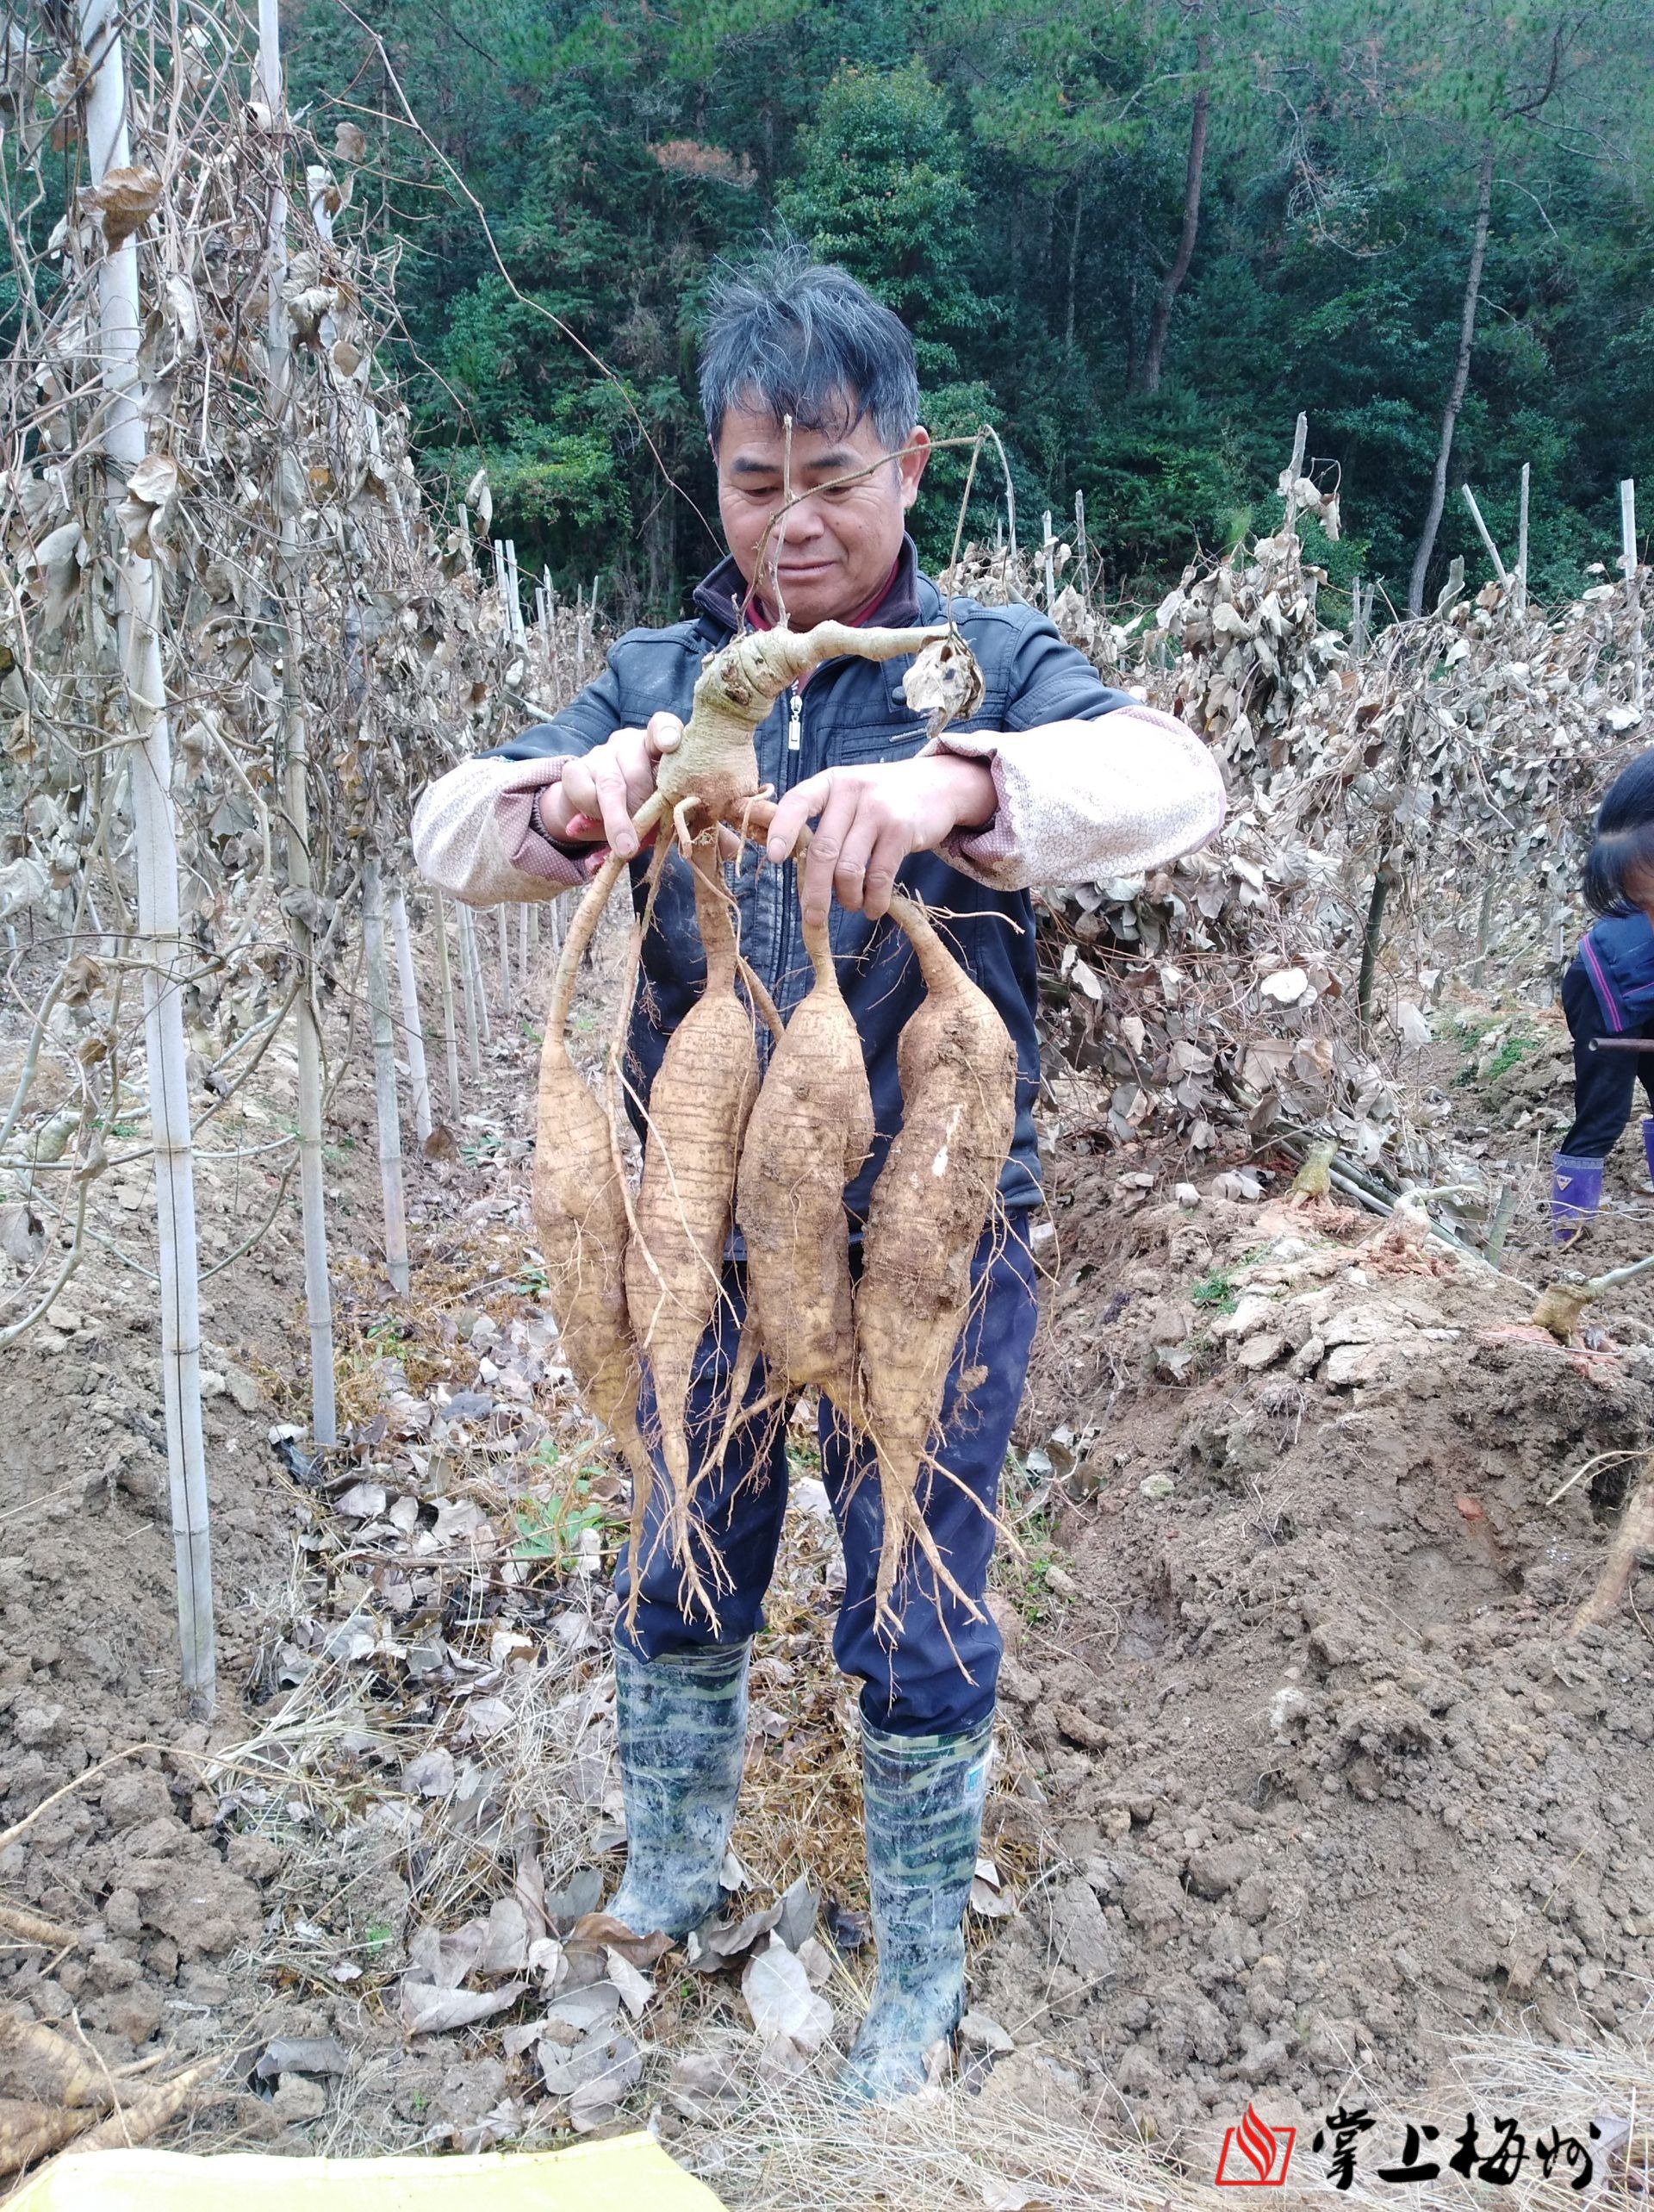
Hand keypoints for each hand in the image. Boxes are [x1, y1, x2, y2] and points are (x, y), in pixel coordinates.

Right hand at [537, 713, 682, 859]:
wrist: (590, 815)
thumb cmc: (635, 808)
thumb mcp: (655, 808)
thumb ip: (663, 809)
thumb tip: (664, 826)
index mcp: (654, 746)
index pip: (661, 726)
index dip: (667, 733)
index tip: (670, 744)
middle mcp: (627, 743)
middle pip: (637, 772)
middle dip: (641, 808)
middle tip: (644, 834)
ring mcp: (599, 753)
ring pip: (611, 785)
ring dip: (619, 820)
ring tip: (626, 846)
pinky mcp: (573, 769)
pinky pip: (584, 793)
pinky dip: (592, 814)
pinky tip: (596, 820)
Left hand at [764, 754, 996, 926]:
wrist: (938, 784)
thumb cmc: (882, 799)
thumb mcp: (850, 795)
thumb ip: (824, 821)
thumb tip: (795, 869)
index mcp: (830, 783)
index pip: (797, 802)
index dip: (782, 831)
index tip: (773, 858)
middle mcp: (851, 792)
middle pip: (823, 850)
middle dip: (814, 892)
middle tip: (813, 919)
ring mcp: (878, 810)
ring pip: (849, 869)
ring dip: (847, 898)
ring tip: (851, 905)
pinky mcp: (902, 830)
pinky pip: (879, 876)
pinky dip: (873, 901)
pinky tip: (873, 908)